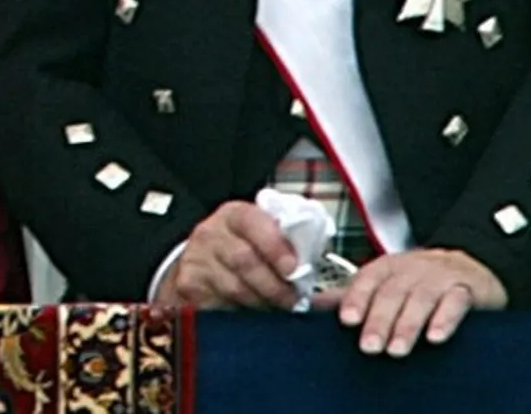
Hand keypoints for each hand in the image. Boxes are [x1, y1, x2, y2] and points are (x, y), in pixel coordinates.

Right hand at [161, 198, 303, 309]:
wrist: (202, 263)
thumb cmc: (247, 252)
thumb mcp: (268, 241)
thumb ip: (298, 257)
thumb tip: (341, 298)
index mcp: (236, 215)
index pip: (253, 223)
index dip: (275, 246)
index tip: (294, 269)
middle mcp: (211, 233)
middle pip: (244, 260)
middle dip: (275, 286)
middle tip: (293, 302)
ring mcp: (197, 259)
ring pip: (234, 287)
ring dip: (261, 303)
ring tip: (276, 309)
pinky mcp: (188, 285)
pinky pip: (220, 304)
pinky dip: (241, 314)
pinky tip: (252, 315)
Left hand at [332, 245, 502, 355]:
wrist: (471, 265)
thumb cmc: (421, 279)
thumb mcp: (386, 282)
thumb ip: (353, 295)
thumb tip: (312, 305)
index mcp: (387, 267)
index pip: (367, 280)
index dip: (356, 299)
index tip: (347, 321)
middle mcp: (411, 269)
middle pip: (391, 293)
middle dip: (379, 321)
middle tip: (369, 347)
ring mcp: (439, 277)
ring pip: (420, 299)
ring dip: (407, 325)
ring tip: (396, 350)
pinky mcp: (466, 289)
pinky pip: (455, 302)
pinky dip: (444, 319)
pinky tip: (435, 337)